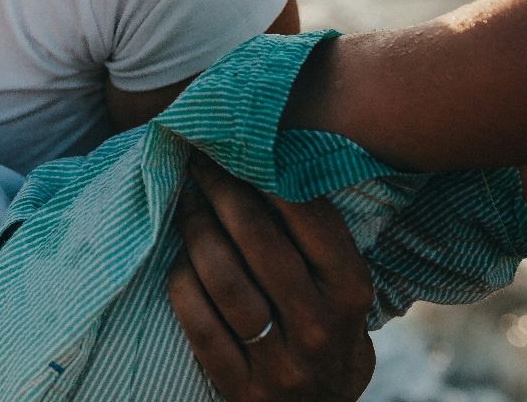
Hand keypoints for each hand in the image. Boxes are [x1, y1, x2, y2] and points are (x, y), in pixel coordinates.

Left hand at [165, 152, 375, 400]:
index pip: (311, 220)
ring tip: (186, 204)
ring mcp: (278, 361)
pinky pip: (196, 321)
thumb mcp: (342, 293)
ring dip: (195, 231)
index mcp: (350, 294)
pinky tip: (177, 260)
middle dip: (222, 192)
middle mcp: (318, 327)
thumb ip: (317, 243)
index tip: (237, 148)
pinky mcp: (238, 386)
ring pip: (222, 279)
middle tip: (199, 164)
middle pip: (258, 241)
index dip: (268, 176)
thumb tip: (268, 162)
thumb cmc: (325, 332)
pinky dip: (181, 282)